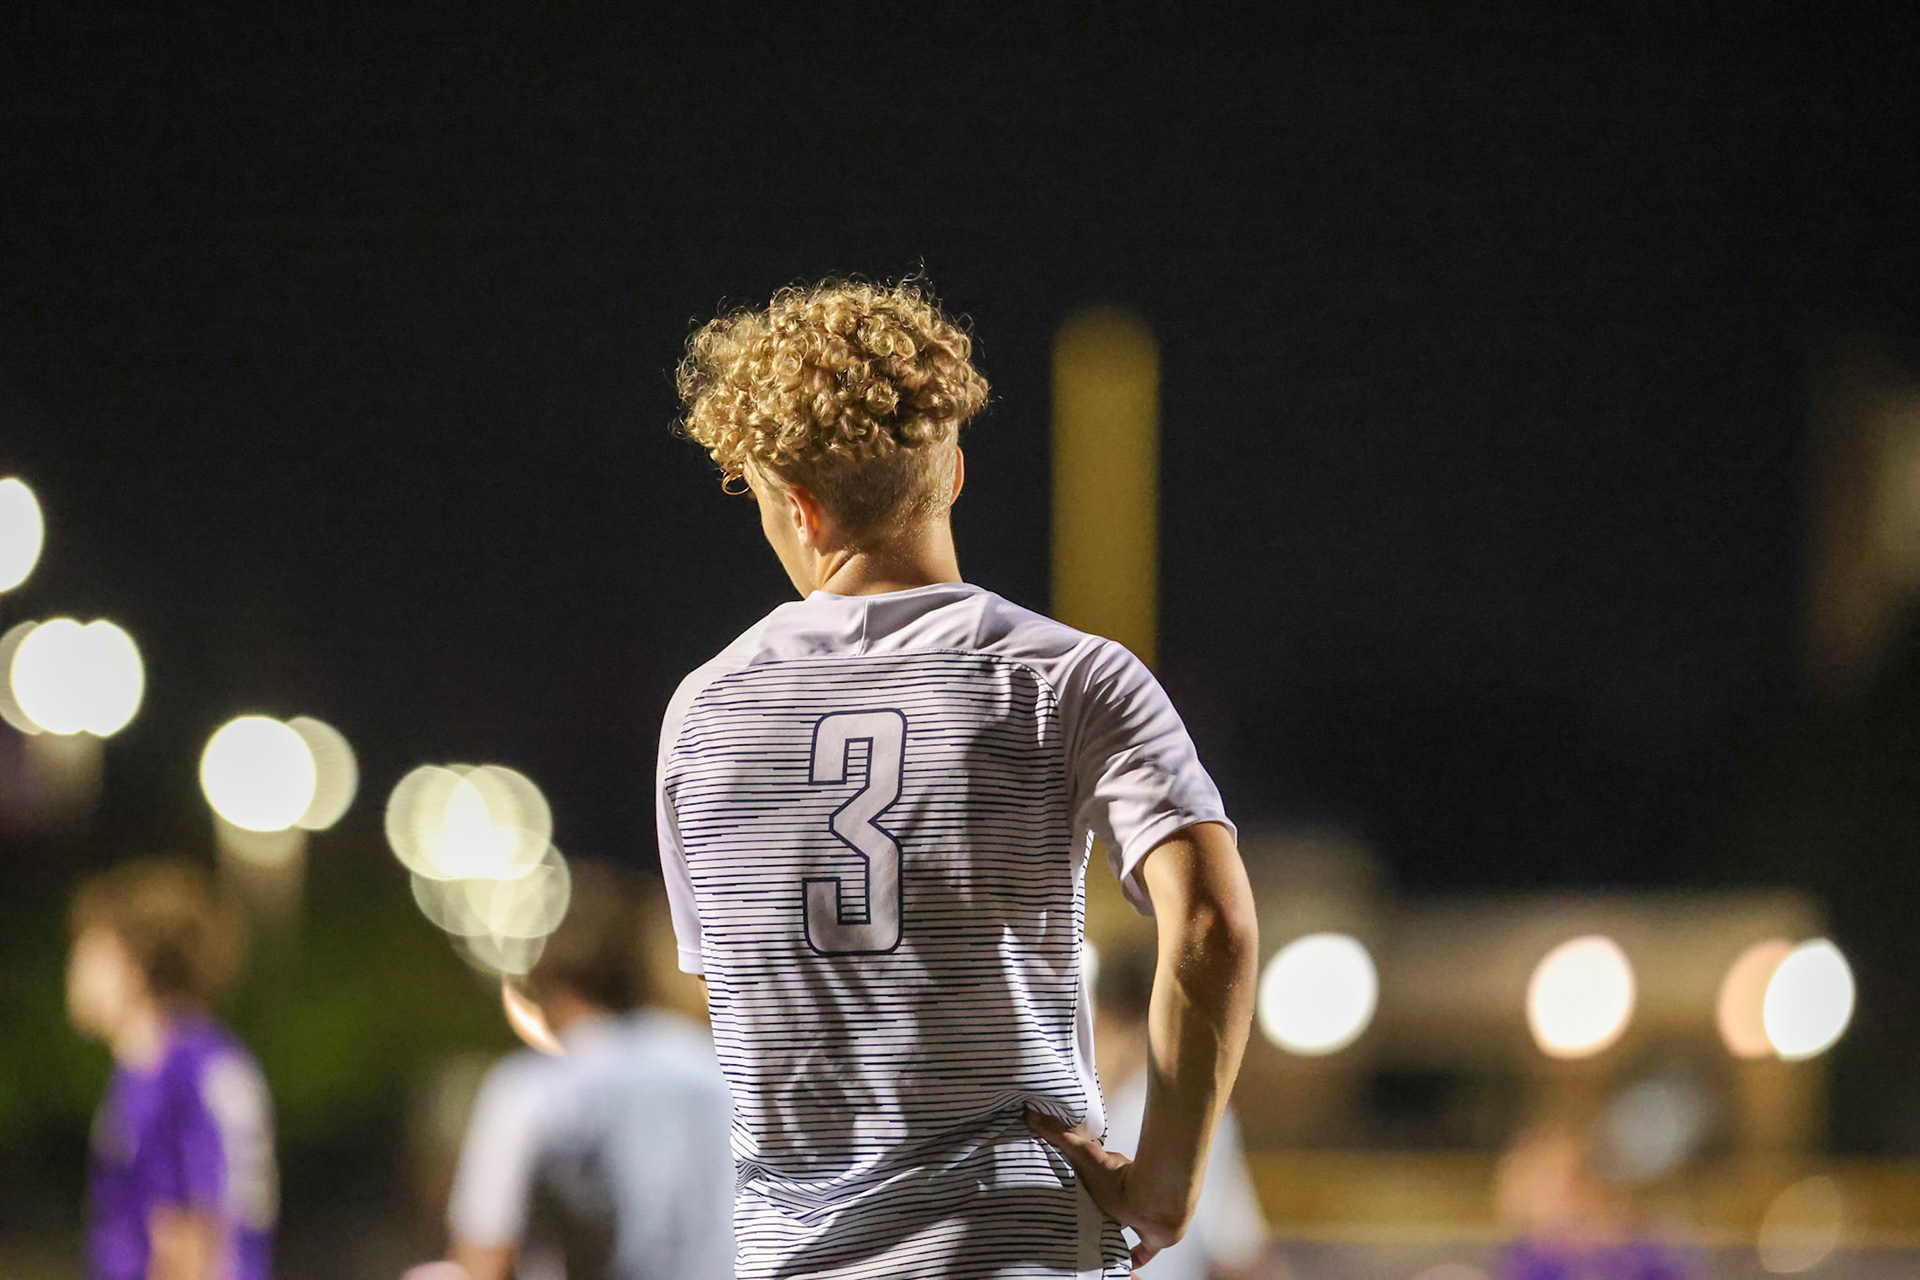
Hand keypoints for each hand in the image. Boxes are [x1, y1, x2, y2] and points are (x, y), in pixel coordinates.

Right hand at [1025, 1111, 1185, 1269]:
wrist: (1153, 1202)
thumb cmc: (1118, 1180)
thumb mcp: (1082, 1153)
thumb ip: (1058, 1135)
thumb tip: (1031, 1114)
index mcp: (1108, 1175)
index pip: (1091, 1178)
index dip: (1080, 1181)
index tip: (1066, 1187)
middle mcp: (1124, 1196)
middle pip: (1105, 1203)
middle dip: (1093, 1209)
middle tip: (1075, 1220)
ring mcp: (1138, 1217)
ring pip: (1122, 1226)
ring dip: (1110, 1232)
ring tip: (1091, 1243)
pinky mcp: (1150, 1237)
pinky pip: (1142, 1251)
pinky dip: (1134, 1257)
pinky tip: (1123, 1265)